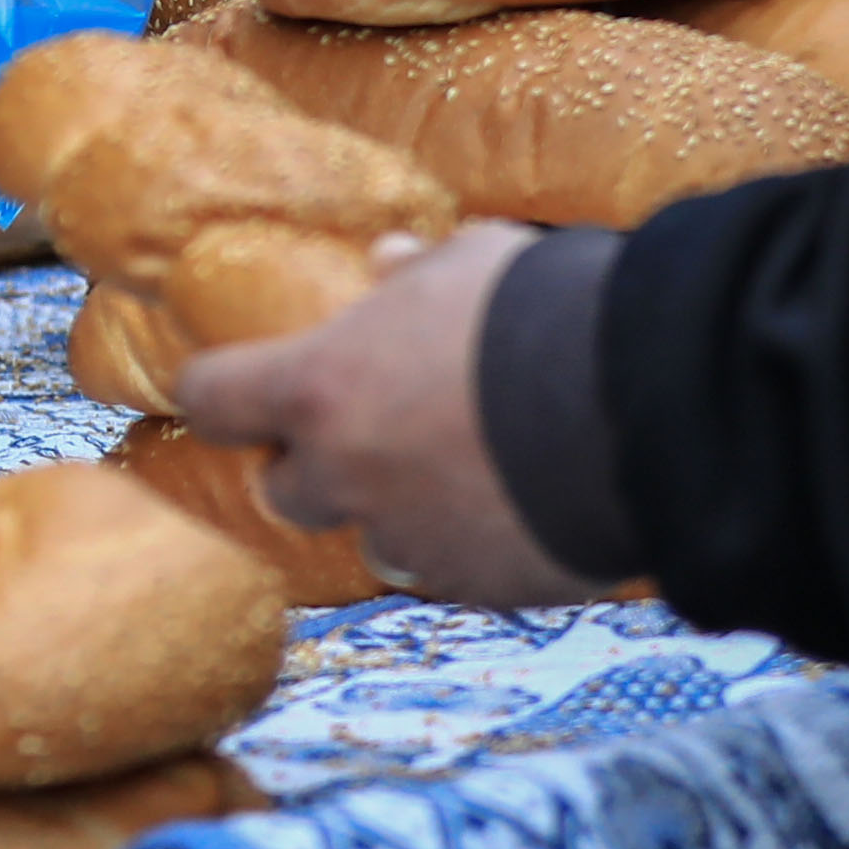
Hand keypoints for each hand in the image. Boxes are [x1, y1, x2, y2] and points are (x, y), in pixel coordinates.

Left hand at [168, 226, 605, 606]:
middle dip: (312, 464)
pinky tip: (515, 506)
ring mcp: (409, 539)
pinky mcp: (474, 586)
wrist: (635, 406)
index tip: (227, 389)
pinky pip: (450, 571)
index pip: (213, 397)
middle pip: (284, 489)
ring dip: (395, 510)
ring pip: (373, 538)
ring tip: (457, 469)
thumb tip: (390, 262)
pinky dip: (468, 543)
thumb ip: (414, 275)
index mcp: (320, 387)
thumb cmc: (537, 310)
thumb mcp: (468, 262)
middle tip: (360, 431)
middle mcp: (346, 475)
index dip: (216, 392)